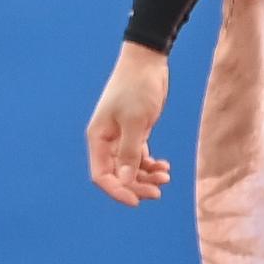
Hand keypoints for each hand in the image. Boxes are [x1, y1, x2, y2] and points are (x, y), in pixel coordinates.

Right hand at [86, 42, 172, 207]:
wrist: (147, 61)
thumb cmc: (137, 88)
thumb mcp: (135, 122)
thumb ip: (129, 153)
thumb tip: (124, 181)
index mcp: (98, 138)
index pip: (101, 175)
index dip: (117, 191)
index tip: (138, 201)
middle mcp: (106, 141)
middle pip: (117, 175)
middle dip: (136, 186)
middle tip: (158, 191)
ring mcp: (121, 137)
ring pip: (130, 168)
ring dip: (146, 177)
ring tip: (165, 176)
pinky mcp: (135, 132)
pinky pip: (140, 157)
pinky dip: (151, 165)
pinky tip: (165, 166)